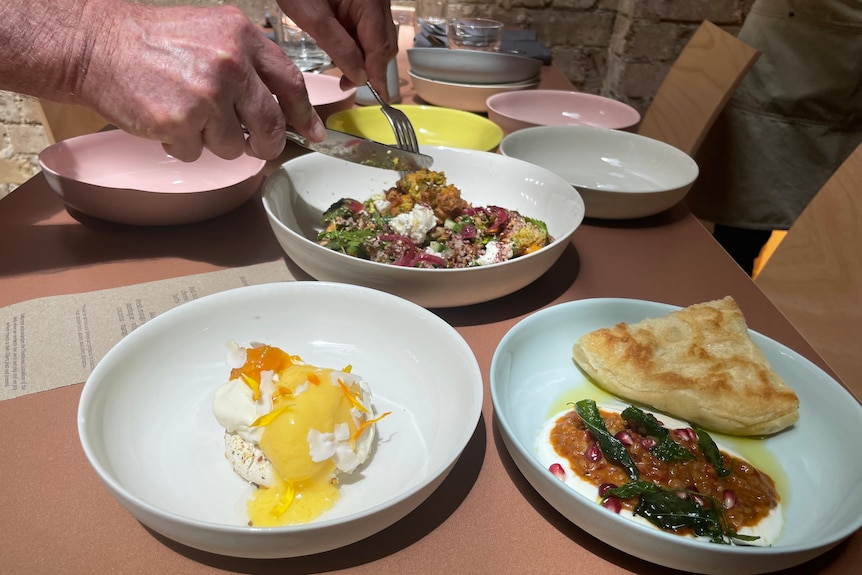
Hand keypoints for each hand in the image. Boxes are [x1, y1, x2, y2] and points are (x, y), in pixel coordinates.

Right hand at [81, 3, 324, 161]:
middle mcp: (230, 64)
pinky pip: (196, 154)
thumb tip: (283, 108)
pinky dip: (182, 146)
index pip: (291, 83)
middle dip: (265, 143)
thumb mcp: (213, 34)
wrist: (97, 46)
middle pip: (269, 124)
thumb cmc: (154, 42)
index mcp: (243, 38)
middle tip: (256, 146)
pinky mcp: (180, 122)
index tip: (313, 132)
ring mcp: (206, 95)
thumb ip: (249, 65)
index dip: (304, 114)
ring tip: (187, 115)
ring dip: (213, 141)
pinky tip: (166, 121)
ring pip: (232, 145)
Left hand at [280, 0, 397, 97]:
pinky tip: (340, 48)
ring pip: (377, 38)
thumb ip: (339, 48)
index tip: (378, 98)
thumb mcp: (313, 17)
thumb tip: (359, 77)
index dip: (378, 76)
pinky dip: (357, 43)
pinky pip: (367, 28)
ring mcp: (373, 0)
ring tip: (341, 68)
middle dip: (369, 67)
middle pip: (384, 45)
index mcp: (370, 3)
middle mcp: (379, 1)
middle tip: (346, 82)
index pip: (380, 49)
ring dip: (363, 57)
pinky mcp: (364, 1)